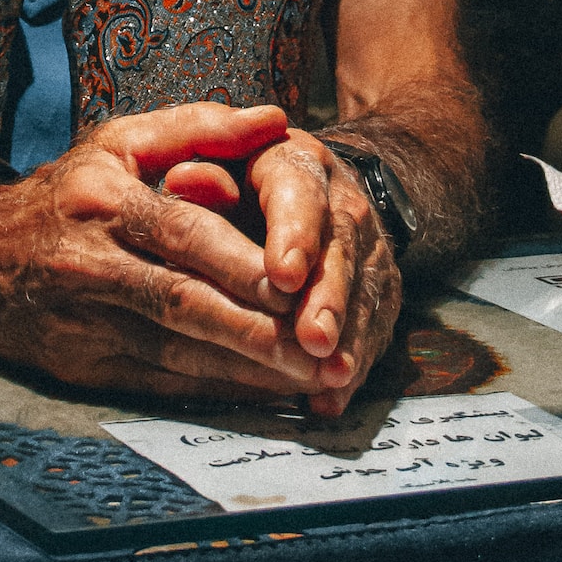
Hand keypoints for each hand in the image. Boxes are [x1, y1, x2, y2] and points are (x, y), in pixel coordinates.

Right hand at [0, 103, 331, 405]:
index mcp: (106, 200)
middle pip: (186, 303)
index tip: (301, 283)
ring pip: (179, 353)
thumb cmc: (69, 191)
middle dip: (259, 330)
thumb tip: (275, 120)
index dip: (242, 263)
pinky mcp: (85, 369)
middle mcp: (93, 264)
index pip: (185, 234)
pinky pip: (163, 385)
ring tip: (309, 375)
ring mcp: (87, 323)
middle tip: (321, 347)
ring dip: (247, 369)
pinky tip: (264, 392)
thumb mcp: (120, 141)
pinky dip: (217, 392)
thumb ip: (201, 127)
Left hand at [162, 131, 400, 417]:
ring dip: (349, 338)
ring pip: (363, 294)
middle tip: (314, 339)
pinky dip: (354, 365)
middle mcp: (343, 203)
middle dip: (328, 298)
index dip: (294, 234)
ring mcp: (369, 249)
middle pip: (340, 251)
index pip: (299, 193)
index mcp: (297, 163)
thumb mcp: (221, 164)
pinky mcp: (380, 289)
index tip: (282, 275)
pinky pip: (374, 328)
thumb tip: (181, 181)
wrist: (315, 188)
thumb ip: (203, 174)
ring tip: (331, 376)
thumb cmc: (245, 181)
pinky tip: (331, 398)